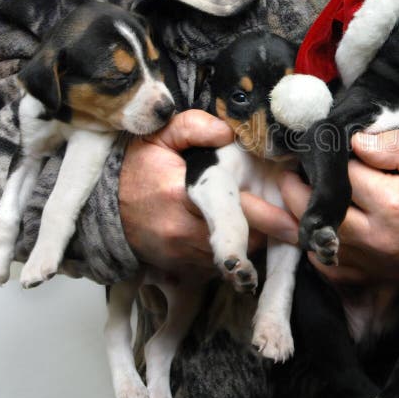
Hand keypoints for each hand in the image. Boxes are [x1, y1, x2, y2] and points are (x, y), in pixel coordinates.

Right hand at [119, 109, 297, 272]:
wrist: (103, 207)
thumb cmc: (138, 168)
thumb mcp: (159, 135)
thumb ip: (193, 126)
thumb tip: (226, 132)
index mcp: (179, 196)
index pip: (233, 213)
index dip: (268, 217)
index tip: (295, 221)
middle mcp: (181, 233)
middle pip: (243, 240)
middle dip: (269, 229)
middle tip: (294, 220)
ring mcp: (181, 256)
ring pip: (236, 256)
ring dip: (254, 242)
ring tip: (267, 221)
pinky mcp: (183, 270)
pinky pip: (221, 266)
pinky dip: (236, 253)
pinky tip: (242, 234)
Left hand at [279, 130, 398, 287]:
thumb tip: (356, 141)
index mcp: (390, 204)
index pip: (339, 172)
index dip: (320, 154)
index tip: (304, 137)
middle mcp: (370, 237)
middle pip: (312, 207)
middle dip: (290, 181)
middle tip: (276, 160)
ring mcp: (367, 261)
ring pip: (308, 240)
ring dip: (280, 218)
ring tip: (247, 200)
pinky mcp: (368, 276)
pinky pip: (324, 267)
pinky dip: (304, 249)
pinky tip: (288, 233)